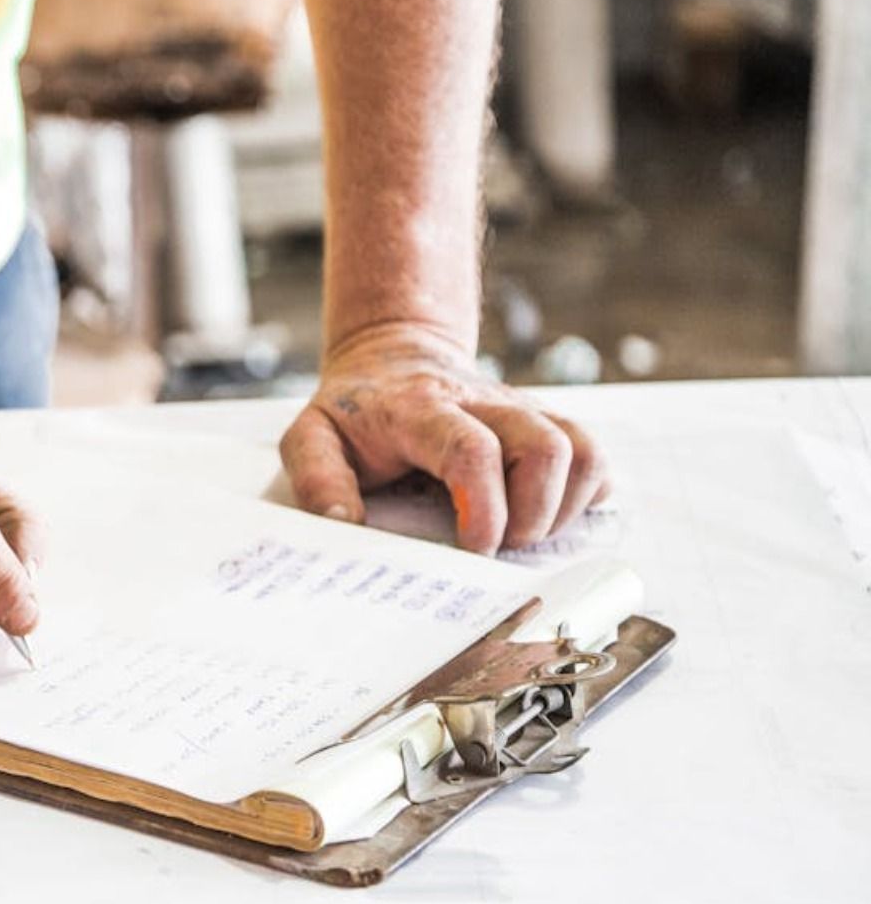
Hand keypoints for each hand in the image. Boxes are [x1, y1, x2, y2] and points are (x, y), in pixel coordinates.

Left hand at [280, 324, 608, 553]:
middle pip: (545, 447)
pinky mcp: (546, 423)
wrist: (393, 356)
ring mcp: (522, 411)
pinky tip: (544, 515)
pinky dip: (584, 494)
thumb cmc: (355, 411)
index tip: (475, 547)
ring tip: (523, 534)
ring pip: (583, 450)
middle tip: (498, 546)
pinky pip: (593, 457)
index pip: (472, 450)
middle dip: (533, 515)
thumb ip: (318, 479)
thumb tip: (344, 525)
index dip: (485, 507)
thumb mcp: (311, 436)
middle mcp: (484, 404)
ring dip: (564, 507)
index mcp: (422, 410)